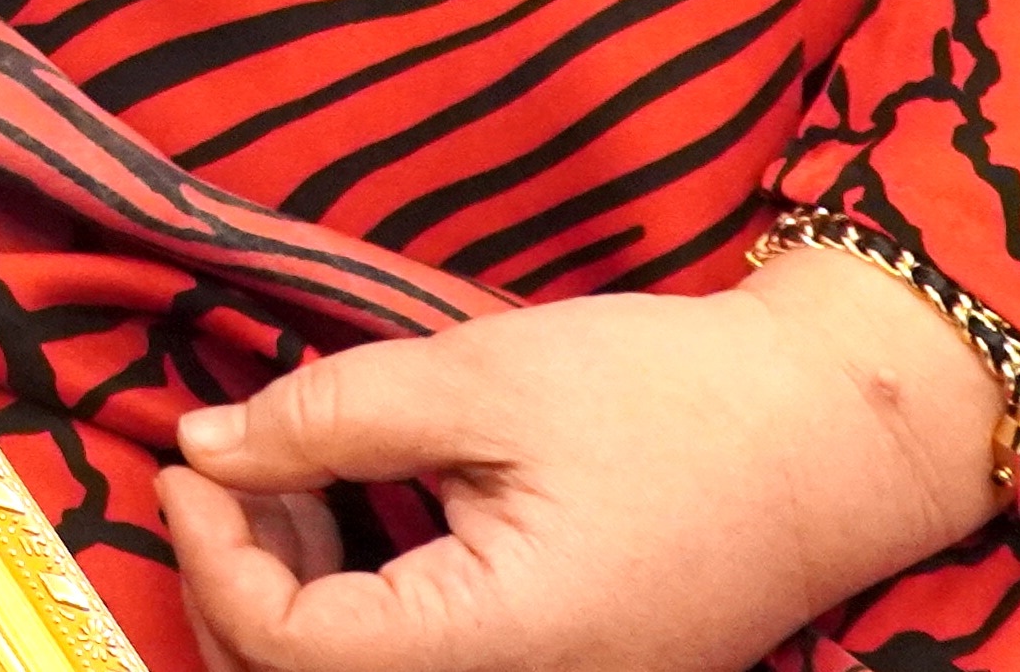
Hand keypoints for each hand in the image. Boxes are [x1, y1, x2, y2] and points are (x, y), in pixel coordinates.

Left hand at [155, 246, 1003, 671]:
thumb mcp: (480, 377)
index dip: (213, 556)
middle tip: (224, 466)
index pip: (294, 651)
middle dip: (239, 586)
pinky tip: (346, 507)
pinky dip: (360, 599)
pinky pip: (426, 665)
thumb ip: (330, 418)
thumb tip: (205, 451)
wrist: (831, 437)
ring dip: (292, 595)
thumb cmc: (672, 397)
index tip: (188, 459)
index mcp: (502, 643)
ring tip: (287, 470)